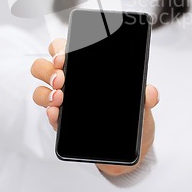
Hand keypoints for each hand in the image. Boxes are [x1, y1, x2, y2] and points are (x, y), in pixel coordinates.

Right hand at [30, 37, 159, 175]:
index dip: (59, 49)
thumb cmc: (132, 113)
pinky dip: (49, 114)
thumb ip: (147, 95)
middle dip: (49, 70)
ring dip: (46, 92)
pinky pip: (47, 115)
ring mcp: (62, 101)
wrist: (132, 143)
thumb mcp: (142, 102)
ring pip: (40, 89)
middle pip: (45, 66)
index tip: (64, 57)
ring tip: (59, 98)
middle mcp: (69, 81)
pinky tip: (56, 114)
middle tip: (62, 79)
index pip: (63, 48)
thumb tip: (150, 92)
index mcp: (86, 67)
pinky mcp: (62, 123)